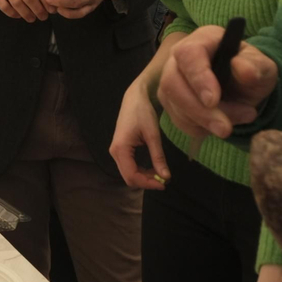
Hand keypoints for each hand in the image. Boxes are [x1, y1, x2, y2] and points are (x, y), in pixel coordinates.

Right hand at [109, 71, 170, 189]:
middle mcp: (115, 152)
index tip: (164, 184)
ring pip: (128, 173)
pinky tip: (152, 168)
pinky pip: (129, 166)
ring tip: (160, 174)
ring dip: (144, 177)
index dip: (148, 183)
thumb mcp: (153, 135)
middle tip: (164, 180)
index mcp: (121, 149)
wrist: (134, 97)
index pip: (132, 176)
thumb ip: (158, 157)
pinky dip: (141, 171)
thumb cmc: (143, 112)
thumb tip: (166, 177)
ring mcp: (116, 151)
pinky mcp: (120, 149)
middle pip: (128, 178)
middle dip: (146, 182)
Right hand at [157, 25, 277, 144]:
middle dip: (199, 111)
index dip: (198, 77)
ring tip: (235, 123)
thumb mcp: (263, 67)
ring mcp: (171, 79)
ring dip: (204, 122)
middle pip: (172, 83)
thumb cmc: (252, 72)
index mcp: (203, 40)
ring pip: (174, 104)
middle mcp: (180, 57)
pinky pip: (177, 120)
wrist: (245, 89)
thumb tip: (242, 68)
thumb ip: (255, 66)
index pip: (189, 54)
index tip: (213, 100)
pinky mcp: (170, 101)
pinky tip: (219, 124)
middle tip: (225, 128)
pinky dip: (200, 128)